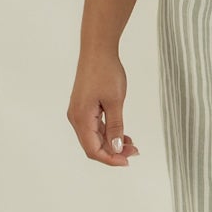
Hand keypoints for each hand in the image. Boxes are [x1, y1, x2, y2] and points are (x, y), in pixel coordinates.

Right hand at [67, 51, 141, 165]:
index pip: (93, 149)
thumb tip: (116, 149)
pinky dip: (108, 133)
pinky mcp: (84, 107)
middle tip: (135, 152)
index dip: (110, 159)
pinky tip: (123, 135)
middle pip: (92, 145)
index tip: (127, 160)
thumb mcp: (115, 101)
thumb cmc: (105, 72)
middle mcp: (76, 118)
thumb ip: (115, 127)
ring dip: (112, 143)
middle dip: (113, 152)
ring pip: (94, 137)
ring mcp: (79, 112)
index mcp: (81, 118)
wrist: (97, 50)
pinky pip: (95, 127)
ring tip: (132, 144)